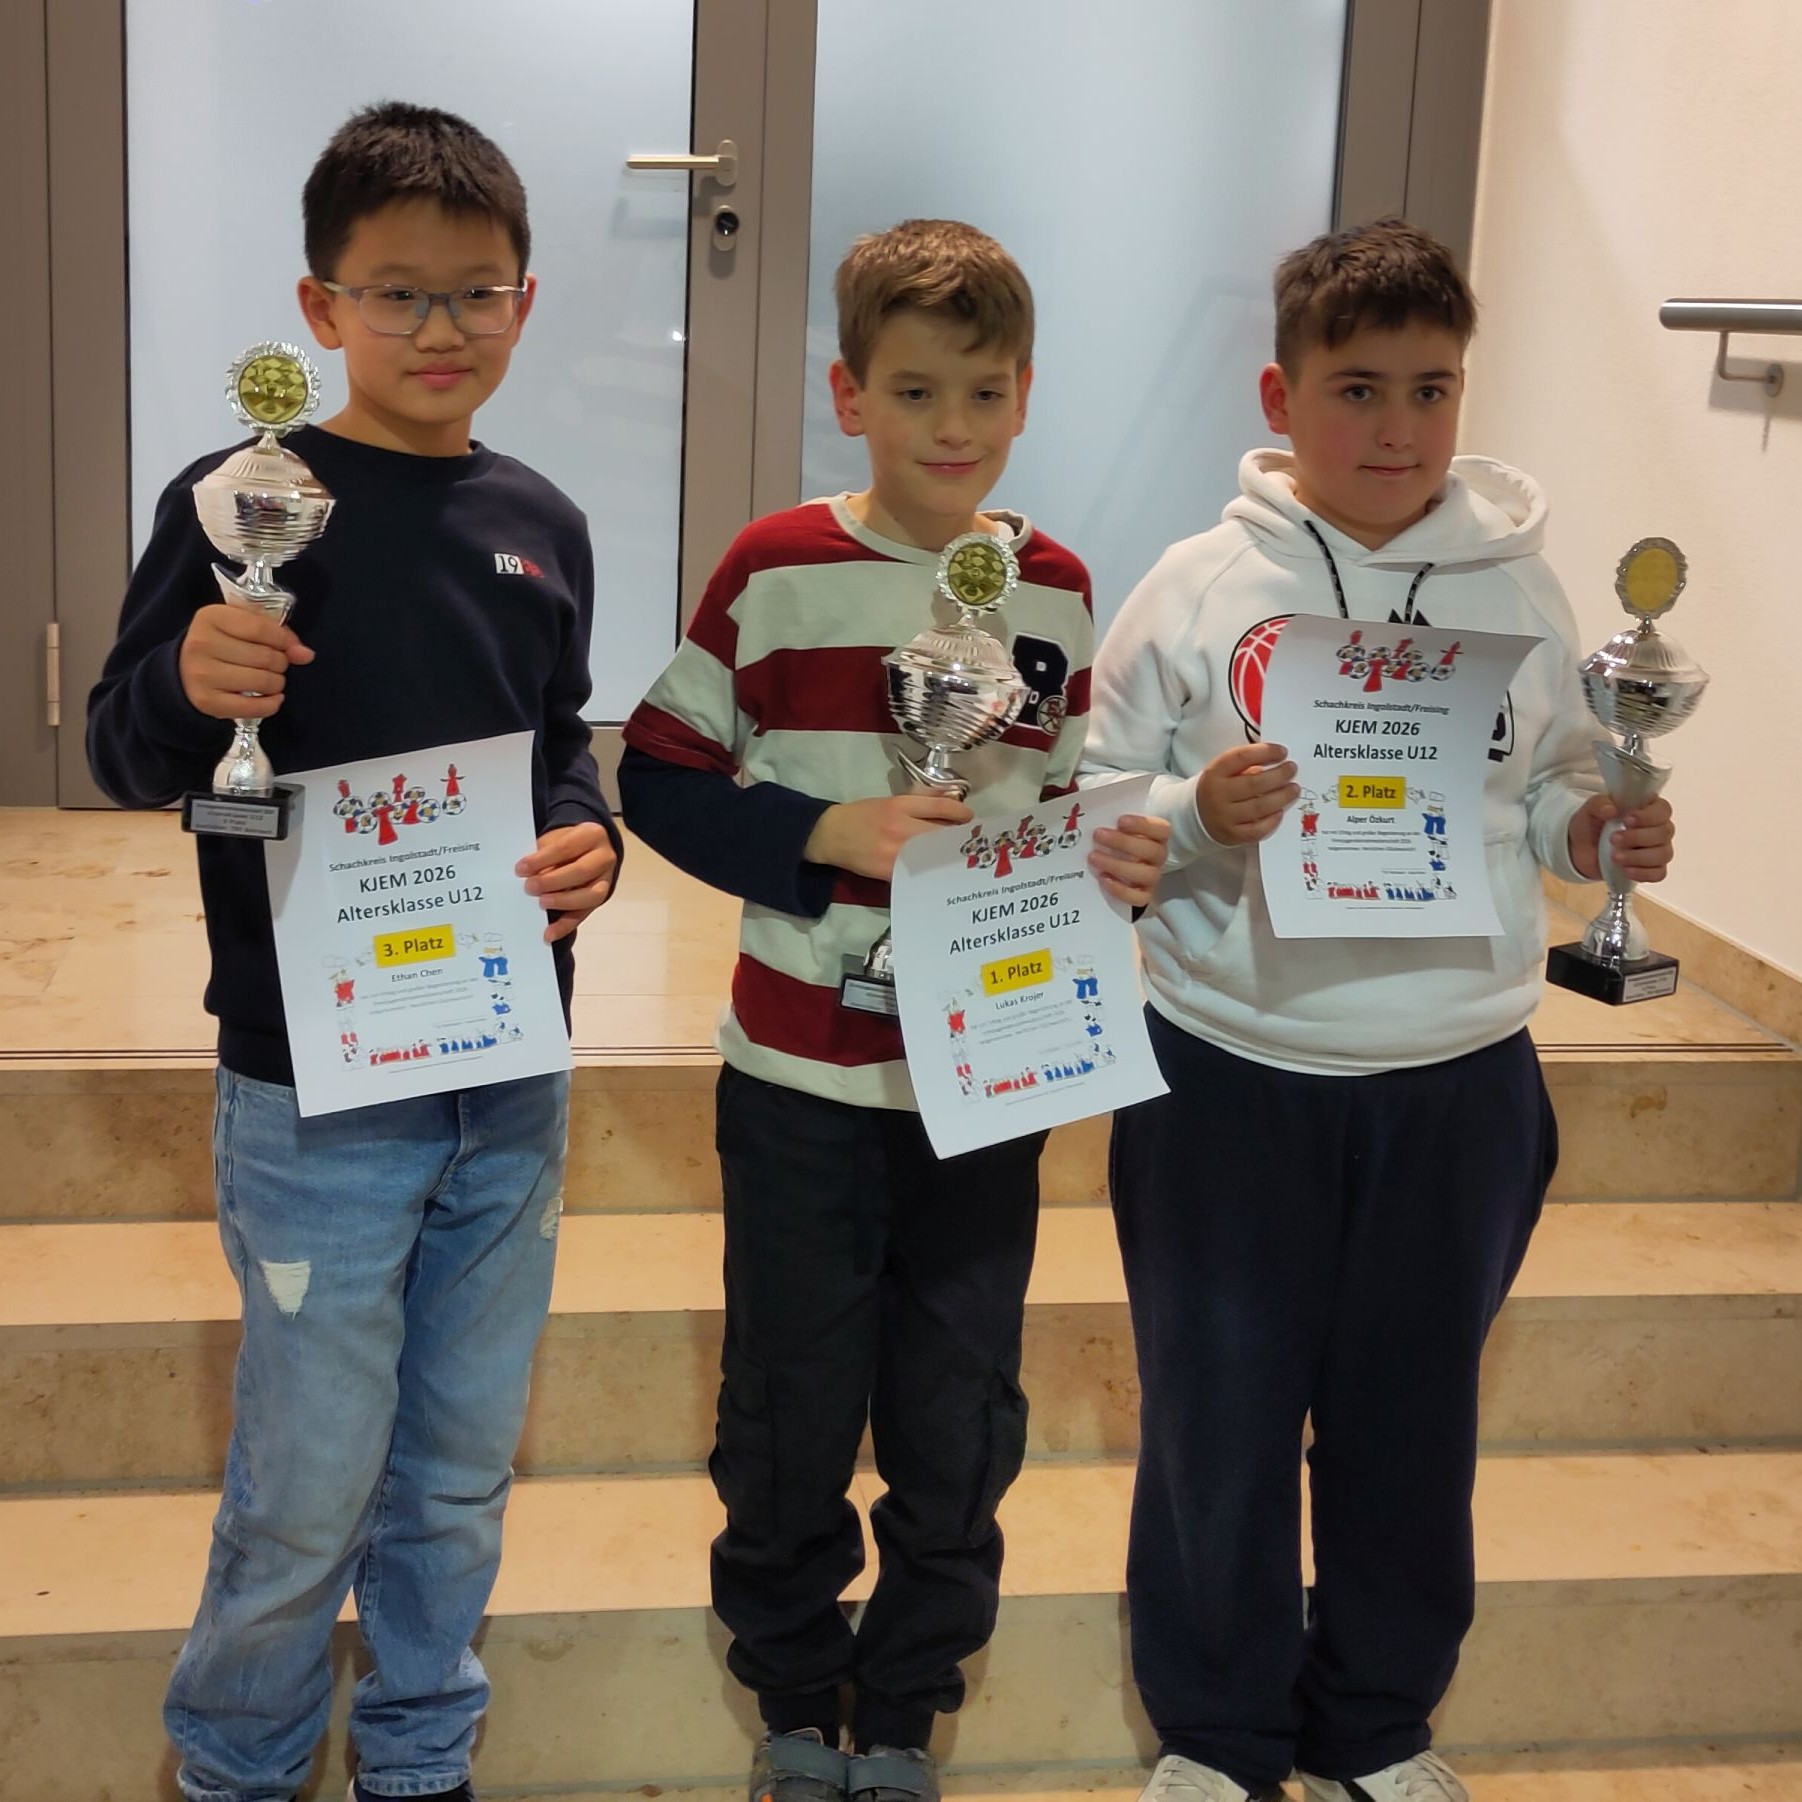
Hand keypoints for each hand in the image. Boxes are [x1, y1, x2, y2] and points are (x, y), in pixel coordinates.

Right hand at [178, 604, 314, 718]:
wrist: (184, 671)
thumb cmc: (221, 644)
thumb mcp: (241, 626)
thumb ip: (276, 633)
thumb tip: (305, 654)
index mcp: (211, 617)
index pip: (261, 628)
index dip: (284, 640)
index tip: (289, 647)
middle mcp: (202, 644)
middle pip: (265, 656)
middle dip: (280, 663)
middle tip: (275, 665)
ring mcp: (202, 674)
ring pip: (263, 681)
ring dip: (277, 683)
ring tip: (271, 680)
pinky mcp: (207, 702)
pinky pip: (254, 707)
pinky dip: (272, 704)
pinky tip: (272, 698)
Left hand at [518, 822, 619, 943]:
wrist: (587, 847)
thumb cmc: (567, 843)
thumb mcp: (555, 839)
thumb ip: (544, 855)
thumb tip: (528, 875)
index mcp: (592, 835)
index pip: (567, 847)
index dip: (543, 859)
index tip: (521, 869)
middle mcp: (605, 857)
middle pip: (582, 871)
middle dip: (553, 881)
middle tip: (530, 887)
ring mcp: (606, 880)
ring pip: (591, 895)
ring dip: (564, 901)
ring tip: (541, 904)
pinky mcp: (600, 900)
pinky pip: (584, 914)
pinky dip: (565, 926)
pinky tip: (549, 933)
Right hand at [804, 793, 972, 880]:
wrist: (831, 834)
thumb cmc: (862, 815)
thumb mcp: (889, 802)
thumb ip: (918, 805)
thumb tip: (950, 810)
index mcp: (900, 805)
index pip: (939, 807)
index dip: (960, 812)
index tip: (970, 818)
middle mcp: (899, 827)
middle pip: (940, 833)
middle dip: (959, 838)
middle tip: (973, 842)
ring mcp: (895, 851)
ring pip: (932, 854)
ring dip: (948, 857)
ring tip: (961, 859)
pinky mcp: (889, 870)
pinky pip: (917, 871)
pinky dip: (930, 872)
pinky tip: (939, 872)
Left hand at [1089, 812, 1172, 907]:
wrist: (1119, 867)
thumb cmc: (1117, 840)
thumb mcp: (1116, 825)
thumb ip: (1110, 817)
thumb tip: (1085, 805)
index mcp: (1157, 836)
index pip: (1161, 829)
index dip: (1143, 825)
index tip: (1120, 820)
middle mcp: (1158, 856)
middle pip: (1152, 851)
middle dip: (1123, 843)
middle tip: (1098, 835)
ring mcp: (1152, 877)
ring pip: (1147, 874)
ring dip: (1118, 865)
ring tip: (1094, 857)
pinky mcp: (1143, 895)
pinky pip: (1139, 897)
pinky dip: (1121, 889)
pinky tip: (1103, 878)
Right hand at [1196, 741, 1298, 844]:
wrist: (1195, 817)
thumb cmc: (1217, 788)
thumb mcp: (1223, 771)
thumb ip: (1245, 764)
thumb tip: (1277, 760)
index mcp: (1214, 773)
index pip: (1242, 757)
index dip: (1265, 752)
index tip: (1282, 751)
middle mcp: (1218, 795)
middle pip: (1255, 783)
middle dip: (1279, 775)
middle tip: (1292, 769)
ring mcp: (1225, 817)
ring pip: (1260, 807)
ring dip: (1282, 796)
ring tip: (1294, 789)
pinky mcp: (1232, 835)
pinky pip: (1258, 829)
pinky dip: (1273, 820)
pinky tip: (1280, 811)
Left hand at [1568, 793, 1674, 883]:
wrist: (1580, 848)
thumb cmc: (1592, 824)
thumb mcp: (1590, 809)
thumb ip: (1599, 804)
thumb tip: (1610, 809)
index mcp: (1648, 809)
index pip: (1663, 810)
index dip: (1648, 816)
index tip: (1627, 820)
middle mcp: (1658, 828)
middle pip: (1664, 833)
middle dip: (1638, 837)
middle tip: (1614, 839)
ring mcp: (1657, 850)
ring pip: (1663, 854)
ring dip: (1638, 856)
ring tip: (1615, 856)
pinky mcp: (1651, 868)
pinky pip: (1658, 873)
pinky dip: (1643, 873)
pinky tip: (1625, 870)